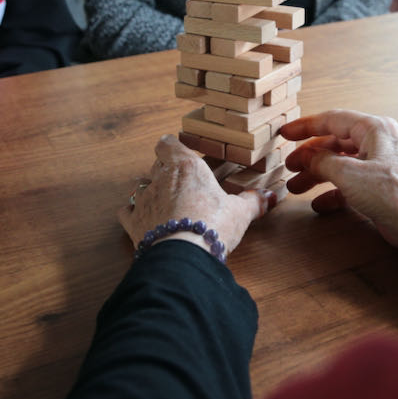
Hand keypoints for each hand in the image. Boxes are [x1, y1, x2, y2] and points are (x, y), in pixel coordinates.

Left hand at [121, 134, 274, 258]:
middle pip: (156, 164)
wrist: (183, 254)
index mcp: (187, 167)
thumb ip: (253, 202)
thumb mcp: (240, 212)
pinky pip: (126, 211)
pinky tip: (141, 218)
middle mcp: (161, 178)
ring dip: (149, 190)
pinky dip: (132, 213)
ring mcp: (144, 200)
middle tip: (180, 179)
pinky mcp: (133, 222)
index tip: (177, 149)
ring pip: (140, 185)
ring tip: (162, 199)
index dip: (171, 145)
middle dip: (165, 169)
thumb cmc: (213, 224)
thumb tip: (271, 197)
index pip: (168, 144)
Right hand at [279, 109, 397, 260]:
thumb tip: (306, 155)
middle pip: (334, 144)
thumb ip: (323, 162)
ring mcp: (379, 165)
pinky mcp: (381, 186)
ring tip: (296, 188)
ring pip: (340, 165)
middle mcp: (377, 143)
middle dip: (309, 157)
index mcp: (372, 129)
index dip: (304, 127)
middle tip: (289, 167)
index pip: (331, 120)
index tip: (284, 134)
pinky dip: (333, 192)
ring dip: (318, 176)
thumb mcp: (350, 174)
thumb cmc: (395, 192)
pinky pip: (351, 184)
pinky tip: (318, 205)